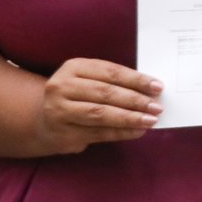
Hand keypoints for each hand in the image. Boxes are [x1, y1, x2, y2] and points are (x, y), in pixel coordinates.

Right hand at [34, 58, 160, 153]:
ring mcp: (59, 111)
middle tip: (157, 106)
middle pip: (105, 93)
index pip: (110, 72)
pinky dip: (121, 132)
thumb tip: (151, 90)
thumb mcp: (90, 80)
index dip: (136, 80)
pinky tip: (137, 131)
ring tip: (151, 120)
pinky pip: (97, 133)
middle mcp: (62, 87)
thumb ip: (115, 82)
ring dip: (130, 118)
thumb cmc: (78, 96)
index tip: (158, 87)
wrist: (44, 120)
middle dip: (135, 100)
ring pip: (100, 114)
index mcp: (73, 67)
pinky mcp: (62, 134)